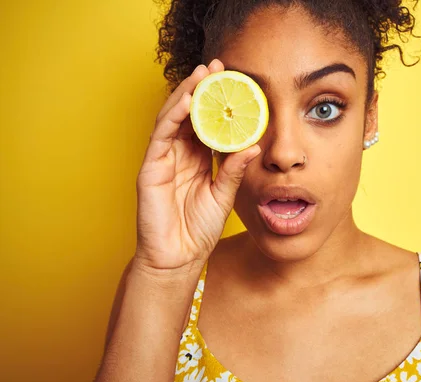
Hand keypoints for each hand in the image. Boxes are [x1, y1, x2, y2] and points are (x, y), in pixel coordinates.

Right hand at [134, 59, 260, 270]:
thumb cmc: (199, 230)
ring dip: (187, 94)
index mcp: (198, 159)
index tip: (234, 81)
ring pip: (172, 118)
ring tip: (203, 75)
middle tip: (218, 67)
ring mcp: (163, 159)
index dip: (218, 102)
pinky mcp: (150, 168)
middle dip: (202, 89)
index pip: (207, 123)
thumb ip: (234, 170)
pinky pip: (160, 136)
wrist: (178, 259)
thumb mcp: (224, 195)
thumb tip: (254, 146)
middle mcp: (180, 154)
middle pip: (189, 114)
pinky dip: (172, 116)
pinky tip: (187, 100)